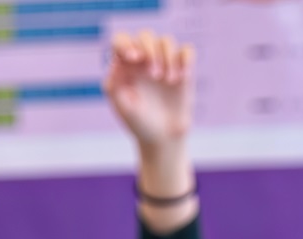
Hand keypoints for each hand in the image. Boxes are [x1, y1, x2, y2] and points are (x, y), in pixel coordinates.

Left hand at [103, 30, 194, 153]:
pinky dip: (186, 59)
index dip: (126, 43)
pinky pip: (187, 51)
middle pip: (145, 36)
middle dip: (150, 51)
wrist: (164, 139)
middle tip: (154, 76)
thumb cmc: (140, 124)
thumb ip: (115, 86)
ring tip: (169, 81)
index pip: (121, 40)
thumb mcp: (123, 109)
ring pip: (166, 41)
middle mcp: (144, 61)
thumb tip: (117, 63)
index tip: (133, 57)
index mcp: (125, 66)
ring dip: (167, 57)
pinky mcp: (183, 69)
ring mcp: (164, 63)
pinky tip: (182, 77)